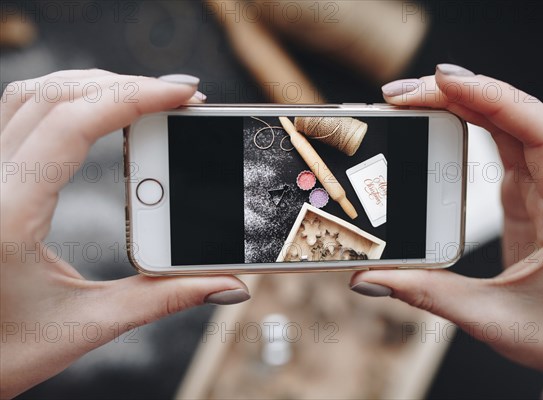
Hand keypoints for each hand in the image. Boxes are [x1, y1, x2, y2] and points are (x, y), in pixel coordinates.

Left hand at [0, 70, 248, 397]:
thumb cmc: (3, 352)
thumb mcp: (88, 324)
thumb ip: (162, 298)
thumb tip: (225, 283)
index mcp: (8, 215)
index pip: (72, 125)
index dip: (134, 98)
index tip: (184, 94)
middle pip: (53, 96)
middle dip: (124, 86)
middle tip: (180, 98)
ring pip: (31, 95)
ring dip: (93, 86)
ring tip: (146, 99)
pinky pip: (19, 113)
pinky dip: (66, 99)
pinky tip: (98, 113)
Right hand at [350, 64, 542, 398]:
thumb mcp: (491, 318)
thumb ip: (427, 295)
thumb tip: (371, 278)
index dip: (497, 98)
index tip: (445, 83)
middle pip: (517, 116)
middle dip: (462, 93)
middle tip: (403, 95)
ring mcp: (542, 188)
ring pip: (509, 123)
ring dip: (464, 103)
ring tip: (413, 99)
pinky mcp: (525, 194)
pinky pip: (501, 142)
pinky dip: (469, 122)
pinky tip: (439, 118)